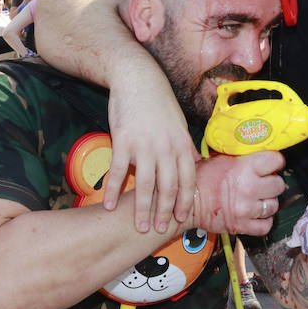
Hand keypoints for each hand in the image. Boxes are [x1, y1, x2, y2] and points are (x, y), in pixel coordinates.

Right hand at [104, 64, 198, 233]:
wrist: (136, 78)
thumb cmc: (158, 101)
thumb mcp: (179, 123)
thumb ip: (186, 147)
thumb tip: (197, 166)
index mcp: (182, 143)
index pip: (188, 180)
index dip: (184, 201)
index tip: (181, 218)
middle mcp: (166, 147)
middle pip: (168, 187)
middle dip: (165, 212)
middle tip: (159, 231)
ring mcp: (144, 145)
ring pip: (145, 184)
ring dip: (142, 208)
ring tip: (139, 225)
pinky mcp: (122, 141)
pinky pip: (119, 172)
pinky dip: (114, 190)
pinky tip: (110, 205)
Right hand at [191, 152, 286, 236]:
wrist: (187, 203)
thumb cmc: (201, 180)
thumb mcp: (221, 159)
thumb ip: (242, 158)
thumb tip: (259, 156)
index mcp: (243, 167)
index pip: (276, 160)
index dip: (276, 162)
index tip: (273, 165)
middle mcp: (248, 187)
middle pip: (278, 184)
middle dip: (273, 183)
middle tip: (265, 182)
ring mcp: (246, 208)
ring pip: (274, 205)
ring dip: (269, 202)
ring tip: (259, 199)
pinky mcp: (242, 225)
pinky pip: (265, 225)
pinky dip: (265, 221)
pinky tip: (258, 215)